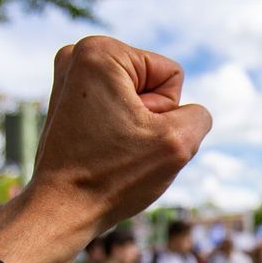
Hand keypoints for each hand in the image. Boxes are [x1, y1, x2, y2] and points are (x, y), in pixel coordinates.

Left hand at [0, 36, 211, 262]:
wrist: (62, 211)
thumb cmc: (113, 177)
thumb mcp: (178, 144)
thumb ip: (199, 116)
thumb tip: (187, 114)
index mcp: (101, 51)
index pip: (172, 76)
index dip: (166, 113)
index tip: (133, 135)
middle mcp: (78, 55)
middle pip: (154, 85)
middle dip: (150, 119)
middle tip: (121, 146)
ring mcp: (69, 79)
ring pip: (138, 100)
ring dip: (136, 129)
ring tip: (110, 150)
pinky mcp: (68, 102)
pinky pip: (118, 110)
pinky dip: (118, 133)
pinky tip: (100, 152)